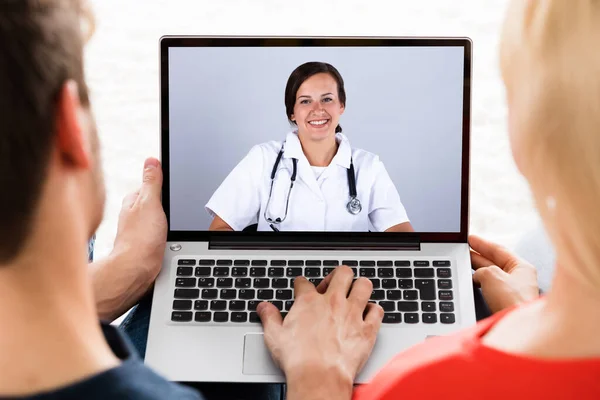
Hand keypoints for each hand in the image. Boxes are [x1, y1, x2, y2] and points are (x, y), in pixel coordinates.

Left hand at [91, 158, 166, 320]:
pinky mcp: (145, 243)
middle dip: (165, 204)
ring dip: (166, 220)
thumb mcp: (150, 203)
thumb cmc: (141, 239)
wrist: (137, 271)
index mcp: (133, 200)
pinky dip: (164, 233)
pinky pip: (158, 232)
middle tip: (173, 210)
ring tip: (170, 226)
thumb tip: (151, 160)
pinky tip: (168, 238)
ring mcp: (138, 229)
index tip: (173, 187)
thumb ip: (152, 182)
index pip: (149, 184)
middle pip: (155, 201)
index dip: (163, 185)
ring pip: (157, 218)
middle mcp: (133, 214)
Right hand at [257, 267, 383, 399]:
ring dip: (360, 287)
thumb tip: (264, 307)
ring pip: (364, 285)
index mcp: (309, 302)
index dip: (302, 284)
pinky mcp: (367, 330)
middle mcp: (333, 303)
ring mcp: (352, 314)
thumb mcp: (275, 336)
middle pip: (342, 273)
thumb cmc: (298, 360)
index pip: (305, 282)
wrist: (319, 378)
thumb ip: (269, 317)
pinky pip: (377, 311)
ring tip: (355, 292)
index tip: (302, 287)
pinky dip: (374, 311)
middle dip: (338, 275)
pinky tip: (369, 314)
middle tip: (334, 285)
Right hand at [470, 235, 539, 313]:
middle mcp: (519, 278)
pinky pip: (490, 288)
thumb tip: (477, 275)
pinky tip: (472, 283)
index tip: (471, 239)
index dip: (482, 243)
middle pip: (495, 262)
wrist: (516, 328)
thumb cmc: (511, 301)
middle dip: (478, 257)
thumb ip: (482, 270)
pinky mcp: (505, 303)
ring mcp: (513, 291)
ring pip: (491, 276)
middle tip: (463, 251)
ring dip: (478, 271)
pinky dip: (480, 284)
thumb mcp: (491, 275)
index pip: (499, 250)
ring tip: (464, 265)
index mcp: (522, 267)